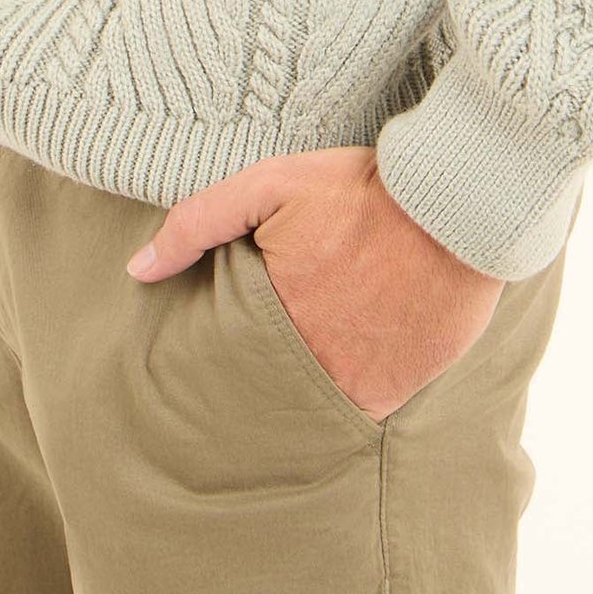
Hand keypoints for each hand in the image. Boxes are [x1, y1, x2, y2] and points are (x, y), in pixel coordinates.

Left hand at [125, 147, 503, 421]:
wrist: (455, 206)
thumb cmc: (360, 190)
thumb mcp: (271, 185)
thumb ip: (198, 222)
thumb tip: (137, 269)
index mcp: (272, 317)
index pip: (223, 354)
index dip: (220, 345)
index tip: (221, 336)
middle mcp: (310, 363)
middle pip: (262, 384)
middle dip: (256, 373)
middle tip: (263, 347)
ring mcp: (357, 385)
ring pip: (307, 402)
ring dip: (301, 384)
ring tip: (304, 353)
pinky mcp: (397, 391)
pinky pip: (358, 408)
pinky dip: (347, 388)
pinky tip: (347, 358)